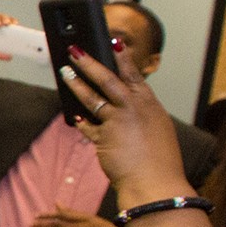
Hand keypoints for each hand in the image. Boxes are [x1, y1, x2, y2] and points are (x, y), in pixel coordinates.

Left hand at [29, 206, 123, 226]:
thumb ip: (71, 212)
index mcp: (82, 218)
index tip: (36, 215)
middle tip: (31, 226)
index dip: (48, 215)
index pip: (61, 215)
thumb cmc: (100, 226)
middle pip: (58, 226)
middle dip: (42, 226)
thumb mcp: (87, 216)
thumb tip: (57, 203)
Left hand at [58, 45, 190, 202]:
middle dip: (90, 63)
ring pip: (92, 98)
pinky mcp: (104, 138)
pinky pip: (87, 126)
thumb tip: (127, 108)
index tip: (113, 42)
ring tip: (65, 73)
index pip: (134, 74)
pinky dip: (80, 121)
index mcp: (150, 104)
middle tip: (75, 51)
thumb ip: (141, 116)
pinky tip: (72, 115)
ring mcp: (118, 122)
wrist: (155, 184)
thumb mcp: (157, 130)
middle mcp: (134, 108)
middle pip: (108, 79)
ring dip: (76, 84)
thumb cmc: (160, 160)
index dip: (123, 57)